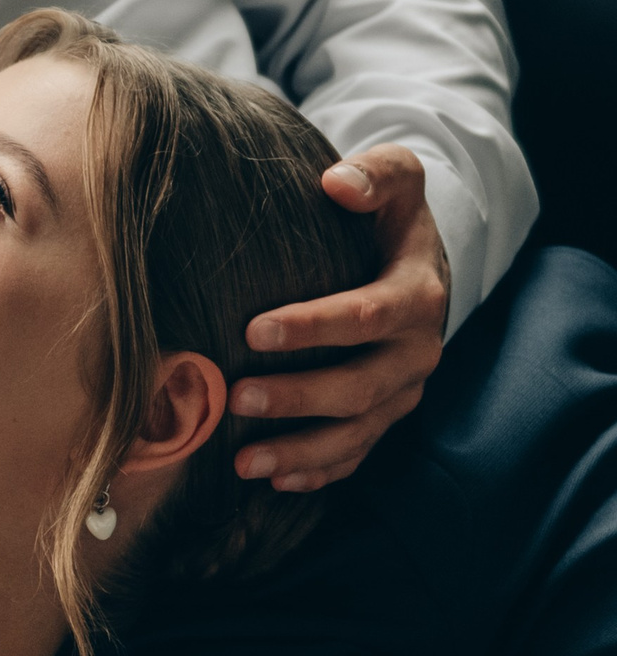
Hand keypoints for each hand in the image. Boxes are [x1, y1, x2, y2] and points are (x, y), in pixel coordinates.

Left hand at [229, 144, 449, 491]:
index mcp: (418, 295)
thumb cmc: (389, 216)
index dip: (313, 327)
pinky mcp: (388, 414)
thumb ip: (375, 174)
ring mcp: (404, 390)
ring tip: (244, 461)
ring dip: (301, 450)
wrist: (418, 261)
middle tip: (237, 399)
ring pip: (358, 432)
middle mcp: (417, 351)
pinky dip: (319, 471)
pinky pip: (358, 453)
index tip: (253, 330)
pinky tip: (275, 481)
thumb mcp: (395, 179)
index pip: (366, 315)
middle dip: (298, 398)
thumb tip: (337, 183)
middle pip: (360, 386)